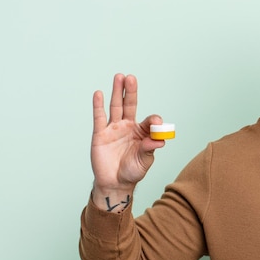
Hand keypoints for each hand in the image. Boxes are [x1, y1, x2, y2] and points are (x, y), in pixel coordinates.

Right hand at [90, 74, 164, 210]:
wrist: (115, 183)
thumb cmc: (132, 171)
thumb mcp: (144, 161)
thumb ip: (150, 149)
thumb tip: (160, 140)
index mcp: (142, 132)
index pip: (148, 120)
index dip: (153, 120)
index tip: (155, 122)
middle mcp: (128, 127)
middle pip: (130, 105)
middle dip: (130, 92)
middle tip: (131, 78)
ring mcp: (114, 129)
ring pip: (116, 107)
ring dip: (117, 92)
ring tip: (119, 77)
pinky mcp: (100, 134)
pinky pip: (99, 118)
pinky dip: (98, 105)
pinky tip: (99, 93)